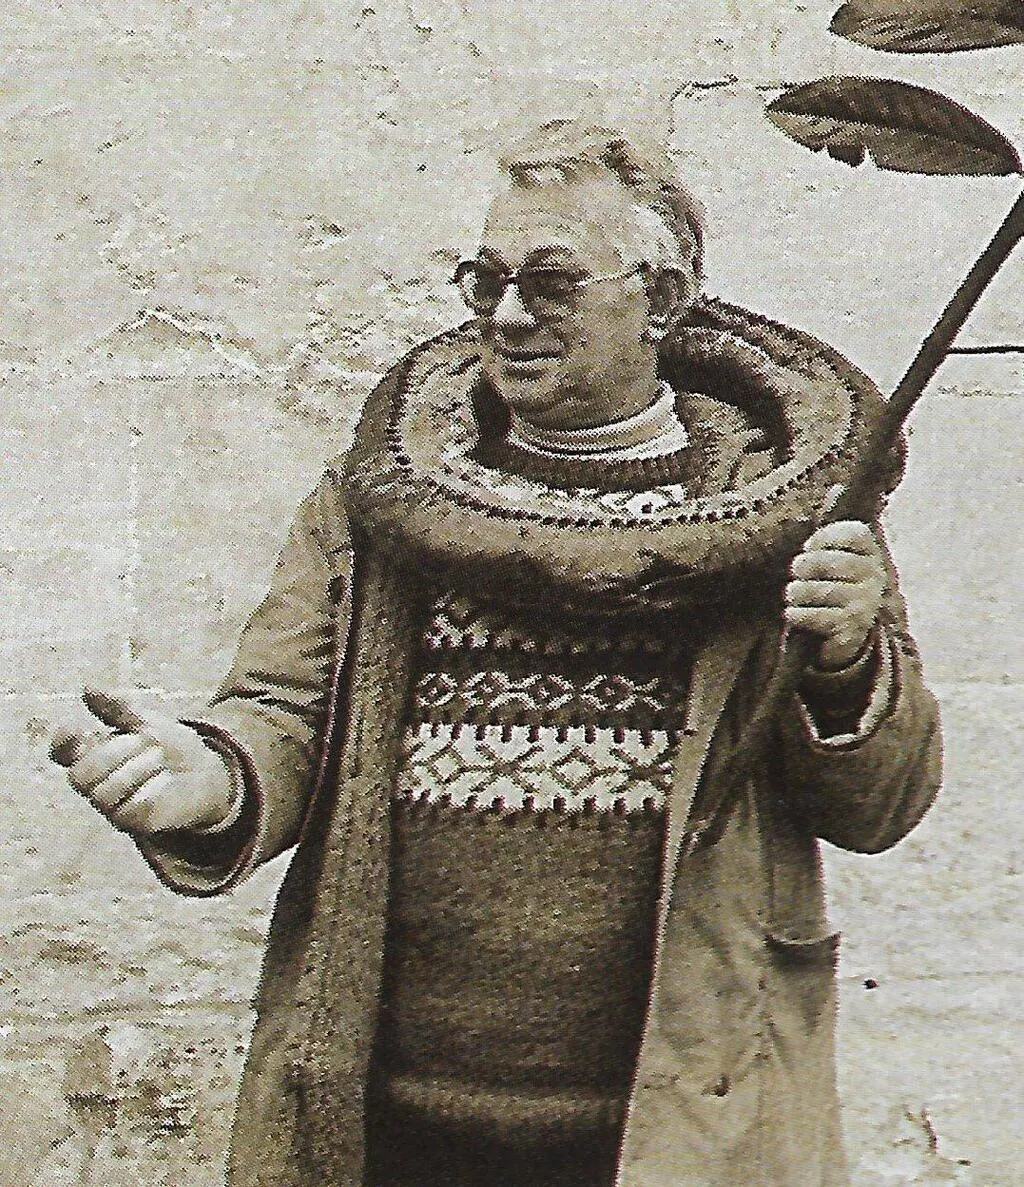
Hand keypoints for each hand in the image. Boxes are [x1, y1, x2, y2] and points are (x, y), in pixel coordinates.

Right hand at [50, 687, 234, 835]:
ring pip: (102, 795)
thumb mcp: (147, 720)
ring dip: (136, 769)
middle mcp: (98, 783)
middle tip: (145, 741)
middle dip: (112, 754)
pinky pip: (129, 810)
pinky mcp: (136, 823)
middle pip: (80, 776)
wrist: (206, 772)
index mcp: (97, 755)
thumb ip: (118, 706)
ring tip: (160, 759)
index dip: (63, 743)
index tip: (76, 731)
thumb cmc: (171, 747)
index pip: (64, 752)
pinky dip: (150, 789)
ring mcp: (115, 806)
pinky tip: (165, 779)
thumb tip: (88, 689)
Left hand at [785, 521, 885, 669]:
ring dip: (797, 591)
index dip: (824, 537)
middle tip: (795, 570)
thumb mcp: (833, 558)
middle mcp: (875, 578)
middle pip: (833, 562)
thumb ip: (827, 539)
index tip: (809, 547)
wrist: (843, 635)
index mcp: (871, 555)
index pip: (854, 534)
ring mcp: (865, 605)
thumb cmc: (830, 587)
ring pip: (822, 590)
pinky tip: (791, 613)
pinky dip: (797, 614)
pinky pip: (818, 617)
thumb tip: (829, 499)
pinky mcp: (852, 629)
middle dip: (805, 565)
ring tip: (792, 593)